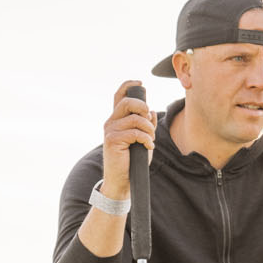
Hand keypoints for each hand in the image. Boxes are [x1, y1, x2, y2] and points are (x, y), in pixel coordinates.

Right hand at [100, 80, 156, 197]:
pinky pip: (135, 132)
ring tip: (150, 140)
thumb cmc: (132, 160)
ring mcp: (110, 130)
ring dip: (148, 129)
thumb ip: (147, 125)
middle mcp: (111, 122)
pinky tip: (148, 147)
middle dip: (143, 108)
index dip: (128, 86)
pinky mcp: (112, 140)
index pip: (119, 96)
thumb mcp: (143, 139)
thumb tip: (152, 112)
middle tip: (149, 122)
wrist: (123, 180)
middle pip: (128, 102)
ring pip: (135, 118)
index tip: (140, 83)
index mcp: (117, 119)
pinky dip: (146, 139)